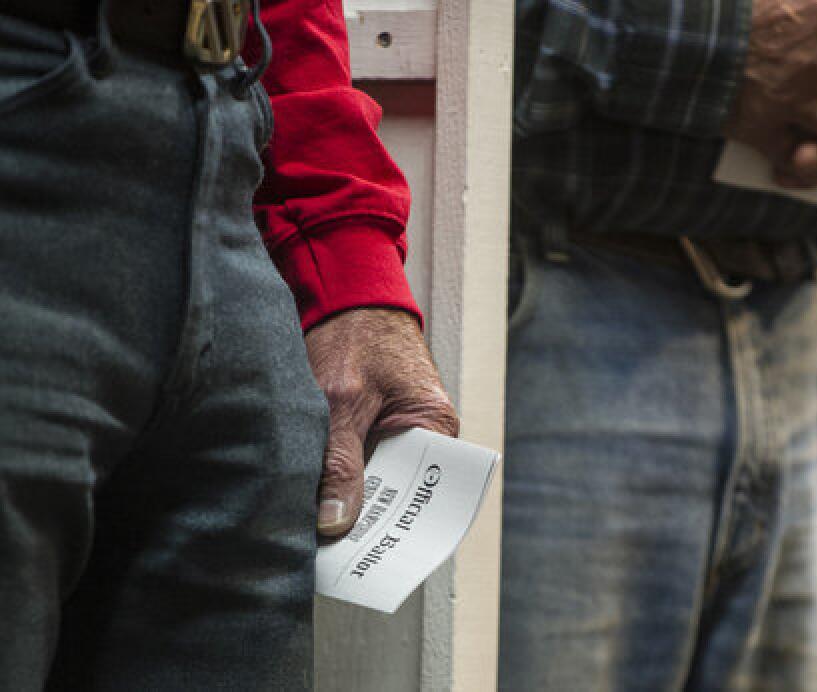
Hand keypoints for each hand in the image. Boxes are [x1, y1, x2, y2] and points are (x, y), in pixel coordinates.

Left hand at [305, 308, 459, 536]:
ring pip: (376, 484)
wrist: (345, 294)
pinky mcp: (374, 432)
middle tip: (332, 551)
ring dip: (349, 500)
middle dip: (366, 519)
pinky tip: (315, 500)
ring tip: (320, 534)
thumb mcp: (340, 400)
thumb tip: (335, 522)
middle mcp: (424, 438)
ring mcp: (398, 436)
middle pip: (398, 494)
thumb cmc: (353, 336)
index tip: (365, 554)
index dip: (396, 526)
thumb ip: (339, 461)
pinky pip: (360, 468)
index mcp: (435, 429)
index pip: (426, 494)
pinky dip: (338, 481)